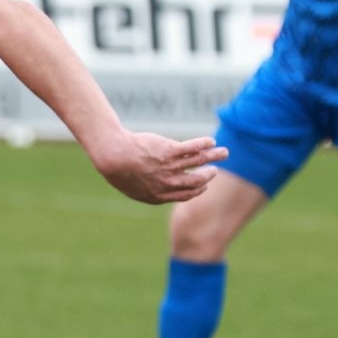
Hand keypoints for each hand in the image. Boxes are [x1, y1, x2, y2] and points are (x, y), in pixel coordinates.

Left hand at [87, 130, 228, 204]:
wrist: (113, 156)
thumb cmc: (118, 171)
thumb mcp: (133, 187)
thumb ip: (148, 190)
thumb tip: (155, 191)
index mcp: (158, 195)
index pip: (185, 195)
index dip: (197, 190)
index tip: (204, 186)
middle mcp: (168, 183)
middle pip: (196, 181)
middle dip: (208, 176)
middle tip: (214, 171)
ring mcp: (170, 167)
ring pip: (199, 162)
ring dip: (215, 157)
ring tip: (224, 153)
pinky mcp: (170, 150)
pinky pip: (193, 148)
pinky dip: (204, 145)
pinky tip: (211, 142)